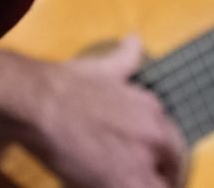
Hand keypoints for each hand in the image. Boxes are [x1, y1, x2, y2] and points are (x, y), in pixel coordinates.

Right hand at [0, 40, 188, 187]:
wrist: (39, 104)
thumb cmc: (66, 85)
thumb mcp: (103, 67)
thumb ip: (126, 57)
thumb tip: (136, 40)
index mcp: (153, 111)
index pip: (172, 141)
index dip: (162, 153)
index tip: (153, 159)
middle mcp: (154, 138)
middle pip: (173, 166)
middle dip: (163, 173)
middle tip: (145, 176)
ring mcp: (140, 164)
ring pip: (161, 184)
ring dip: (151, 183)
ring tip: (132, 182)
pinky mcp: (122, 185)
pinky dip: (131, 187)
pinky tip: (111, 185)